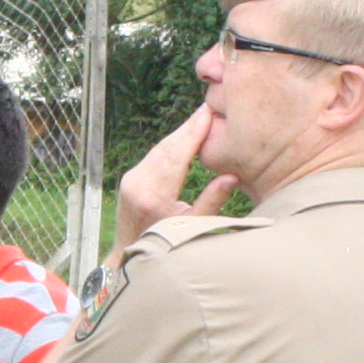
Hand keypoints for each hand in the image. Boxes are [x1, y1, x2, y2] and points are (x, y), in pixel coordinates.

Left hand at [112, 104, 237, 249]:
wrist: (130, 255)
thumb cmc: (167, 244)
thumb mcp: (193, 226)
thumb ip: (212, 201)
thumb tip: (233, 175)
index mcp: (155, 195)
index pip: (178, 155)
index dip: (194, 131)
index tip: (208, 112)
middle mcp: (139, 182)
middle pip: (168, 146)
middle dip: (189, 127)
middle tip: (208, 107)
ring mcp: (131, 178)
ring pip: (160, 148)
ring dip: (180, 133)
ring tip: (201, 117)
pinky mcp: (130, 178)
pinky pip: (154, 155)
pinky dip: (171, 144)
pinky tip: (185, 135)